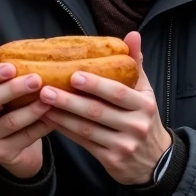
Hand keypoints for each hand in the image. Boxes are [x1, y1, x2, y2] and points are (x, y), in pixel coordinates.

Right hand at [0, 62, 55, 178]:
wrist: (17, 153)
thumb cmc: (16, 114)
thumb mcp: (10, 98)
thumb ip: (17, 81)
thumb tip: (43, 56)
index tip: (12, 66)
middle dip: (14, 88)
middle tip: (36, 79)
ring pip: (11, 121)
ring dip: (32, 109)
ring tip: (49, 100)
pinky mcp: (2, 153)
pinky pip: (25, 138)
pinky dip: (42, 127)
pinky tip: (55, 119)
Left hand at [38, 31, 170, 184]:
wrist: (154, 161)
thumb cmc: (144, 117)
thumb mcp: (145, 92)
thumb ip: (136, 64)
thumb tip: (132, 34)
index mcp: (144, 106)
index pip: (117, 93)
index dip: (95, 84)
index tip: (73, 75)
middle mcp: (136, 126)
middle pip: (97, 112)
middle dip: (69, 100)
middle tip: (46, 89)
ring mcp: (123, 146)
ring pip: (86, 129)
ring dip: (62, 115)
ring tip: (41, 103)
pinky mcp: (111, 160)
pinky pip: (83, 143)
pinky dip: (65, 130)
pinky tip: (49, 119)